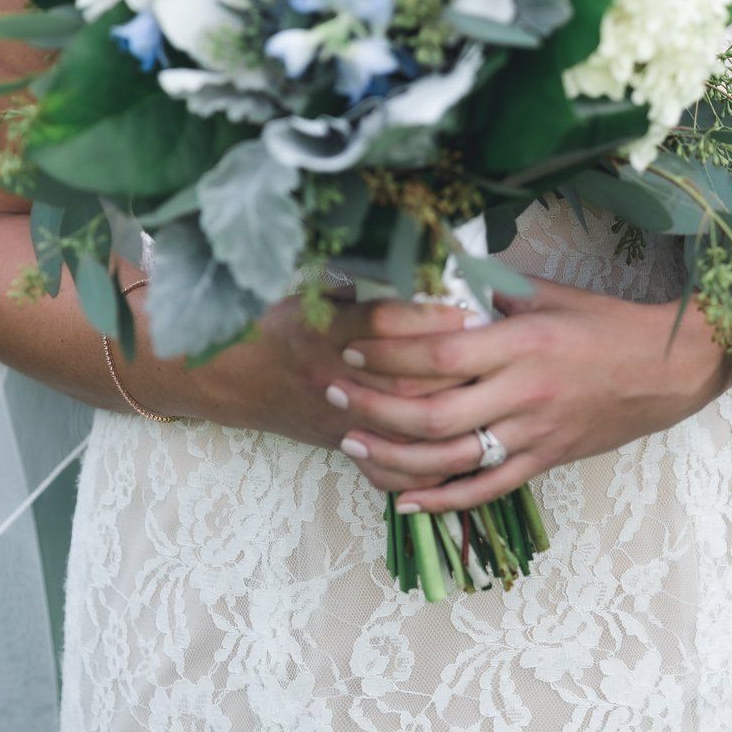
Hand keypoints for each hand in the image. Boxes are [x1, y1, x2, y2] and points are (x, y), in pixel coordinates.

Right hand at [182, 285, 477, 448]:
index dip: (427, 316)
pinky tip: (462, 451)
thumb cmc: (276, 323)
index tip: (469, 307)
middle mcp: (331, 377)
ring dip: (450, 413)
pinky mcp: (344, 444)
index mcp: (320, 330)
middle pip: (404, 378)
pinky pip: (390, 467)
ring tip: (490, 397)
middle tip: (498, 354)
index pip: (382, 323)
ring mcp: (339, 417)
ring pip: (404, 425)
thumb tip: (419, 264)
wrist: (232, 377)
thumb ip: (358, 283)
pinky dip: (427, 465)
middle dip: (454, 366)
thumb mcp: (308, 290)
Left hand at [315, 272, 731, 513]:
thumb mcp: (551, 295)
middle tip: (332, 391)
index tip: (352, 346)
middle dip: (373, 404)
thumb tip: (442, 284)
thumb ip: (496, 295)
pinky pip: (486, 490)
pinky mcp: (545, 462)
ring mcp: (534, 434)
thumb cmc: (608, 324)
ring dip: (393, 455)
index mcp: (522, 343)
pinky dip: (442, 501)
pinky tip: (404, 499)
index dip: (389, 352)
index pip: (440, 353)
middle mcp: (523, 392)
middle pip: (432, 411)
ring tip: (350, 442)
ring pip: (451, 458)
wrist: (670, 369)